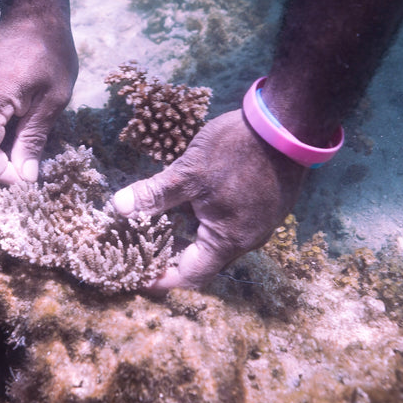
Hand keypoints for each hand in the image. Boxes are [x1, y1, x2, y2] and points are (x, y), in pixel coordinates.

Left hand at [112, 108, 305, 289]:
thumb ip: (154, 194)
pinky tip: (191, 201)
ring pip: (218, 239)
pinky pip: (230, 222)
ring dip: (191, 235)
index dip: (162, 278)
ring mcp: (260, 222)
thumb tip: (118, 208)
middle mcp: (247, 239)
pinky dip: (207, 219)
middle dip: (174, 256)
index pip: (191, 275)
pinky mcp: (265, 204)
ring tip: (161, 222)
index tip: (138, 274)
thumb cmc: (236, 150)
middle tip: (143, 246)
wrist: (284, 124)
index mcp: (228, 240)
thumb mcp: (188, 172)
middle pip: (205, 261)